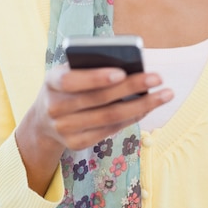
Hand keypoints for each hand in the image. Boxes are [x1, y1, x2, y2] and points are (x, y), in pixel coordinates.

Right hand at [40, 65, 172, 149]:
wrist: (43, 119)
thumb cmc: (67, 84)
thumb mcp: (69, 69)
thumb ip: (90, 65)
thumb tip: (129, 63)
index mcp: (51, 82)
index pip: (72, 80)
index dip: (96, 78)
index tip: (122, 71)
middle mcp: (55, 108)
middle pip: (99, 100)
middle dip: (131, 87)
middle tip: (158, 78)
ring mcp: (64, 129)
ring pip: (109, 118)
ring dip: (141, 105)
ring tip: (165, 94)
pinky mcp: (76, 144)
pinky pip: (110, 130)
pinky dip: (132, 118)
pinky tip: (149, 107)